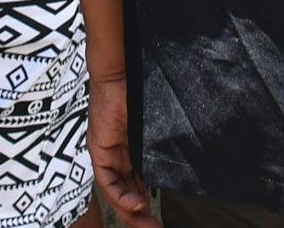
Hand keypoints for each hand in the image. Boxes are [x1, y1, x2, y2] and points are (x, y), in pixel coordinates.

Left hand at [86, 74, 157, 226]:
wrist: (123, 71)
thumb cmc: (142, 92)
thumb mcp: (155, 128)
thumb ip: (161, 147)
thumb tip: (184, 161)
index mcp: (130, 151)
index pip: (136, 185)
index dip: (146, 203)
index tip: (159, 218)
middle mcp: (116, 156)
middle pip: (126, 194)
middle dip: (140, 216)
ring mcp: (106, 153)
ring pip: (116, 192)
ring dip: (131, 212)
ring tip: (148, 225)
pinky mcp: (99, 149)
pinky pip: (107, 180)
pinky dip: (121, 195)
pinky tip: (136, 204)